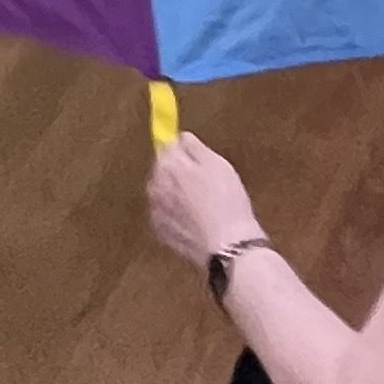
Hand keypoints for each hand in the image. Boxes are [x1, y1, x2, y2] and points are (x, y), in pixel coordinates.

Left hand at [146, 130, 263, 269]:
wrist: (227, 245)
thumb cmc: (226, 202)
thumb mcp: (217, 164)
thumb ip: (194, 147)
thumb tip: (181, 138)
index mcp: (168, 166)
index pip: (167, 147)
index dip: (182, 151)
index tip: (192, 155)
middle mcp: (155, 186)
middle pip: (162, 170)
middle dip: (177, 172)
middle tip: (203, 182)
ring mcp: (156, 210)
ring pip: (163, 193)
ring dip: (175, 194)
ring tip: (201, 203)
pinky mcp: (160, 231)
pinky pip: (165, 215)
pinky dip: (175, 214)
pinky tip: (194, 219)